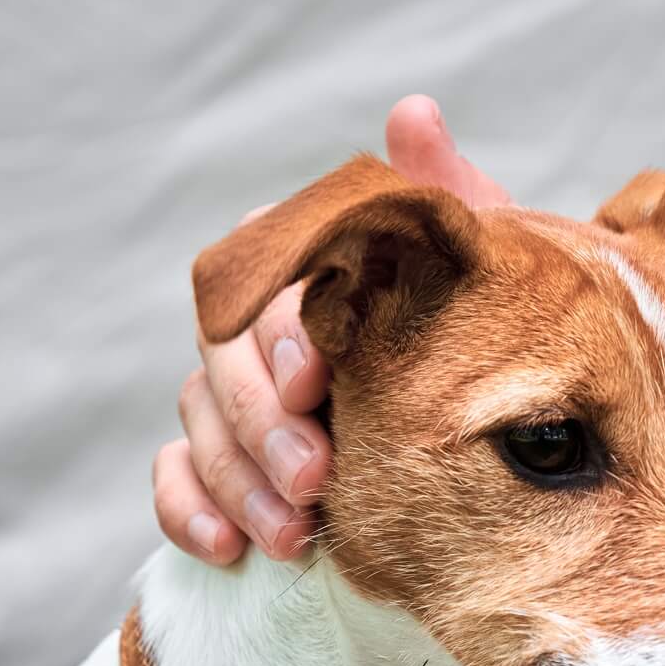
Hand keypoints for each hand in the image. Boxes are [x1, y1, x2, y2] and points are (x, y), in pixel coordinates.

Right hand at [156, 94, 512, 563]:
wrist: (490, 429)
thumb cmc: (484, 334)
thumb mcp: (483, 274)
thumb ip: (446, 199)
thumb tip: (414, 115)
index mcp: (308, 270)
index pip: (267, 285)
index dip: (284, 333)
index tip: (318, 383)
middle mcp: (257, 327)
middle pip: (221, 362)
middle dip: (264, 425)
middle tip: (315, 478)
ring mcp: (229, 398)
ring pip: (199, 427)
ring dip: (239, 483)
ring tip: (295, 536)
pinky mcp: (215, 465)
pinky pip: (174, 481)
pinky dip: (190, 512)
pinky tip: (230, 550)